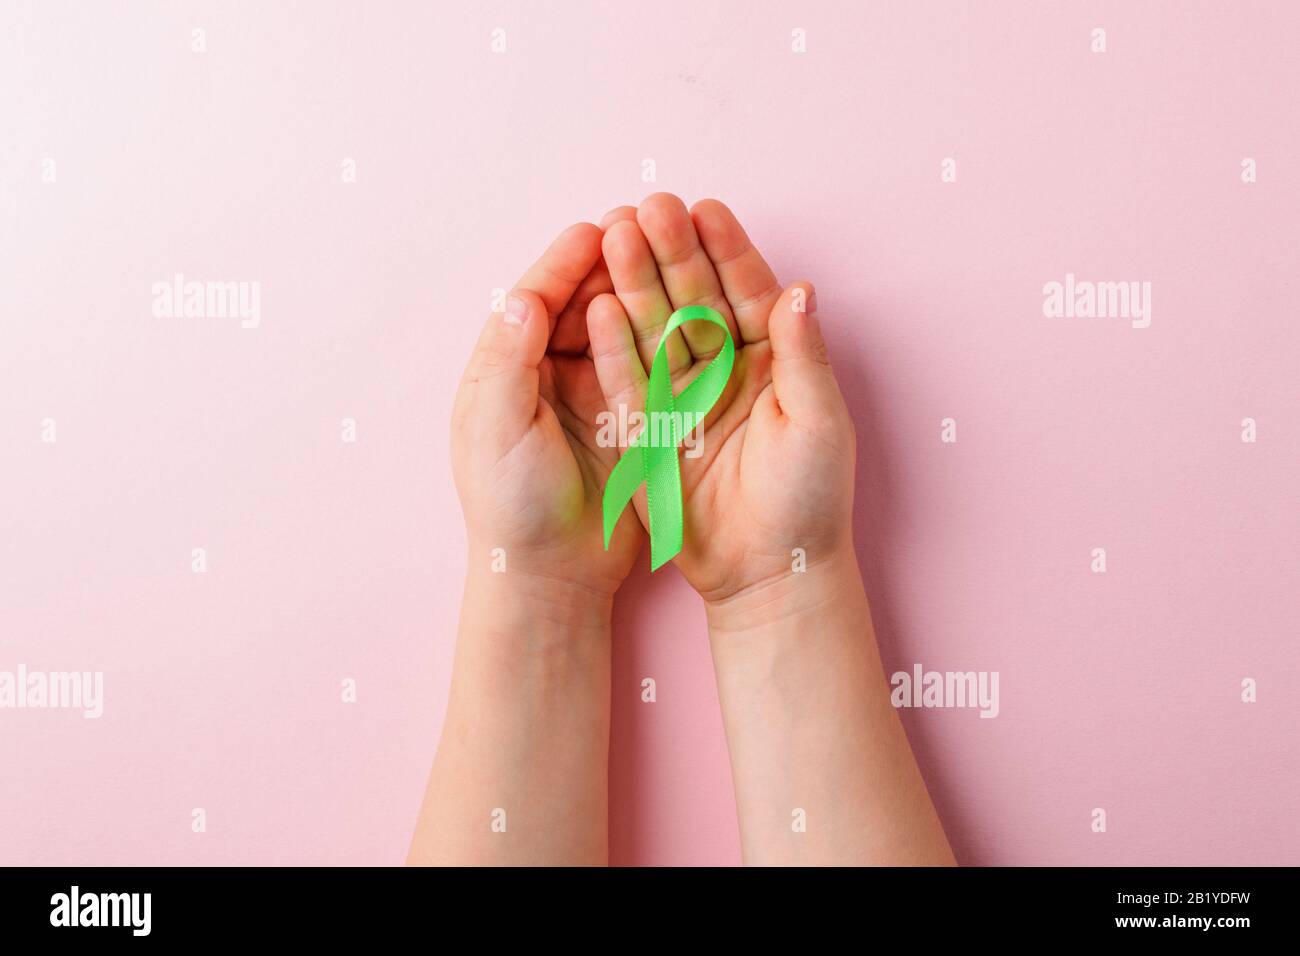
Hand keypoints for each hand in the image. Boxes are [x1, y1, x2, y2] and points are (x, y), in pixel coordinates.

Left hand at [451, 221, 643, 601]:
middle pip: (581, 302)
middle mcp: (547, 372)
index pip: (535, 299)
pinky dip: (664, 333)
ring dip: (641, 287)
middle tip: (646, 224)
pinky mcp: (627, 417)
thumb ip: (508, 360)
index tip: (599, 229)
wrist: (550, 572)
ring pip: (618, 326)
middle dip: (610, 262)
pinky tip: (689, 307)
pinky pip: (647, 363)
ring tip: (671, 249)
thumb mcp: (496, 428)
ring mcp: (589, 393)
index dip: (566, 263)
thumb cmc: (511, 504)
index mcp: (506, 368)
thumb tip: (522, 295)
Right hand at [585, 194, 855, 605]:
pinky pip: (629, 381)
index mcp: (772, 360)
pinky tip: (598, 307)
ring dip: (636, 284)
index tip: (705, 208)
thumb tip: (800, 288)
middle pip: (695, 299)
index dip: (727, 251)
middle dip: (672, 252)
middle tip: (649, 206)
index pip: (748, 292)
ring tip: (615, 236)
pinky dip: (613, 347)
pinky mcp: (650, 428)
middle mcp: (726, 369)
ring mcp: (685, 396)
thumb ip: (804, 355)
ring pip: (656, 330)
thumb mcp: (818, 423)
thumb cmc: (809, 500)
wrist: (766, 571)